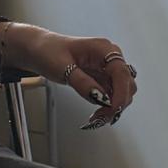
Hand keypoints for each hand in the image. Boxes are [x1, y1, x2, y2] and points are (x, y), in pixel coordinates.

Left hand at [7, 25, 138, 130]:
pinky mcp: (102, 78)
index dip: (121, 92)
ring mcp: (107, 68)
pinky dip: (107, 107)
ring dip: (113, 107)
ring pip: (122, 92)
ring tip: (96, 118)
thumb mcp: (62, 67)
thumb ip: (82, 82)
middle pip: (127, 84)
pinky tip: (96, 114)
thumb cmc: (48, 51)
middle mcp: (109, 58)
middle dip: (117, 103)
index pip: (121, 72)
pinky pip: (112, 95)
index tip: (113, 109)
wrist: (39, 49)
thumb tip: (101, 98)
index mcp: (103, 48)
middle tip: (100, 117)